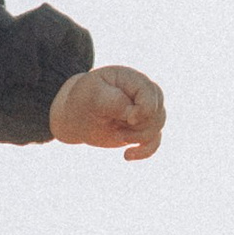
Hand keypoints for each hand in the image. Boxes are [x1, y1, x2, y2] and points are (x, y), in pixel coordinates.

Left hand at [50, 65, 165, 160]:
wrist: (75, 115)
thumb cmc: (82, 100)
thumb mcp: (92, 96)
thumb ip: (114, 102)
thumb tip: (135, 115)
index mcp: (132, 79)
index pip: (151, 94)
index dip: (145, 110)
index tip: (129, 120)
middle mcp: (142, 94)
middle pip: (158, 113)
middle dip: (139, 127)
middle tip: (116, 130)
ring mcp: (144, 112)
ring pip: (157, 129)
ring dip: (137, 139)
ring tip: (116, 135)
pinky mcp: (141, 129)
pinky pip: (154, 142)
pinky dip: (143, 152)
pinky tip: (127, 156)